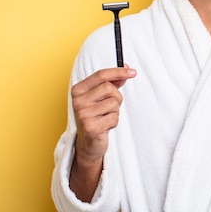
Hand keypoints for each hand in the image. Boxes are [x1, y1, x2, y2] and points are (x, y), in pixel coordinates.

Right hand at [69, 66, 135, 200]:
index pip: (101, 75)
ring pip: (113, 103)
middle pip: (109, 88)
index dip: (118, 72)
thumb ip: (112, 82)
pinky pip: (114, 117)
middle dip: (116, 97)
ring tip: (105, 117)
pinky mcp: (91, 127)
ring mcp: (83, 114)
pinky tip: (105, 126)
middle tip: (110, 107)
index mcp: (78, 90)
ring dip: (115, 111)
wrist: (88, 142)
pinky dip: (114, 122)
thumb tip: (126, 69)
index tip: (133, 72)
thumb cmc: (96, 115)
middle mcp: (78, 101)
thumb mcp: (101, 97)